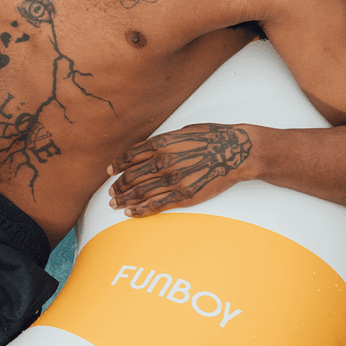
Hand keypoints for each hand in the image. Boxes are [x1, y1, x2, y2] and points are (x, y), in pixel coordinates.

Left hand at [107, 123, 254, 215]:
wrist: (235, 151)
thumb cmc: (212, 138)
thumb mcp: (181, 132)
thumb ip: (163, 142)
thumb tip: (148, 149)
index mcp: (161, 144)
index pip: (130, 157)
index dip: (117, 165)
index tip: (110, 172)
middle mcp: (162, 162)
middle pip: (131, 177)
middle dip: (118, 186)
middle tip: (111, 192)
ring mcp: (171, 180)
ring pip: (139, 193)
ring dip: (124, 199)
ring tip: (115, 204)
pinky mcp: (182, 196)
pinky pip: (155, 205)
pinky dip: (139, 210)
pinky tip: (130, 213)